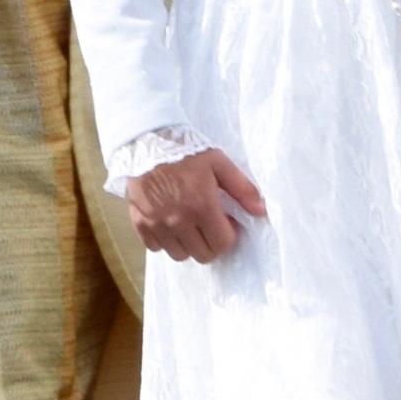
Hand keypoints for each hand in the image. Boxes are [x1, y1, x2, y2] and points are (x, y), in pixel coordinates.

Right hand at [128, 147, 266, 260]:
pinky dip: (166, 241)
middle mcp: (178, 222)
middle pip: (202, 255)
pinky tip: (171, 223)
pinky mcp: (139, 224)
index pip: (222, 244)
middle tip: (212, 223)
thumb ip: (242, 188)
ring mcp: (157, 225)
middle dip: (212, 243)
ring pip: (179, 255)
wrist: (148, 144)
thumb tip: (261, 210)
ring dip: (190, 244)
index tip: (228, 221)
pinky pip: (156, 248)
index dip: (230, 235)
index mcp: (201, 206)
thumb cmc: (187, 152)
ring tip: (191, 224)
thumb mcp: (219, 163)